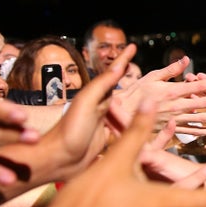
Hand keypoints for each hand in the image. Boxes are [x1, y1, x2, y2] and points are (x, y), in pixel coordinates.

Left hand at [0, 44, 137, 191]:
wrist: (59, 160)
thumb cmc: (69, 130)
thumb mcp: (85, 103)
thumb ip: (101, 85)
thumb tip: (118, 66)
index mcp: (97, 96)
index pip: (113, 73)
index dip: (123, 59)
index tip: (132, 46)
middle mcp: (101, 107)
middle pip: (118, 87)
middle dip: (128, 76)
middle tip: (141, 66)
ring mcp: (104, 124)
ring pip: (123, 106)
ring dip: (134, 99)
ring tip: (146, 92)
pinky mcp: (108, 140)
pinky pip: (124, 127)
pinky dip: (133, 122)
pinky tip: (139, 123)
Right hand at [113, 64, 205, 136]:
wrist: (120, 116)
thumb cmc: (134, 93)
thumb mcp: (151, 76)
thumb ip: (171, 70)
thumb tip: (186, 59)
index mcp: (173, 91)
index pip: (199, 85)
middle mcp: (177, 106)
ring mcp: (176, 119)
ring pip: (203, 119)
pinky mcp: (173, 130)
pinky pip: (194, 132)